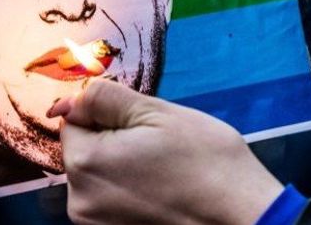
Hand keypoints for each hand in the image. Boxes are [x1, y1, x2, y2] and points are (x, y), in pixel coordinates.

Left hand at [50, 80, 284, 224]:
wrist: (241, 214)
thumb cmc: (206, 162)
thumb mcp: (158, 113)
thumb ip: (106, 99)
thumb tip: (69, 99)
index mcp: (85, 163)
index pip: (74, 120)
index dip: (109, 113)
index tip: (144, 122)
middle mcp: (80, 200)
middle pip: (85, 150)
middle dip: (115, 139)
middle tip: (160, 144)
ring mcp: (96, 223)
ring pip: (100, 173)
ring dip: (124, 163)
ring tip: (165, 167)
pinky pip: (114, 197)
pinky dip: (133, 188)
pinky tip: (164, 188)